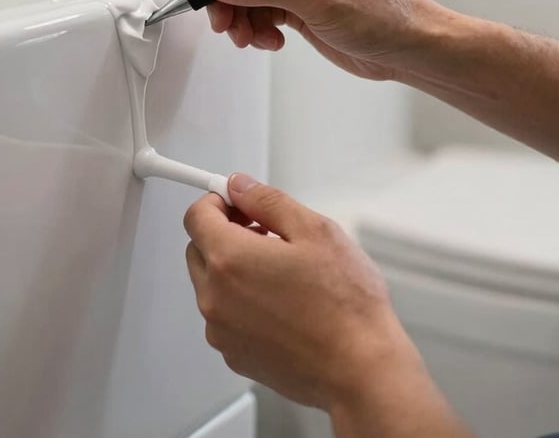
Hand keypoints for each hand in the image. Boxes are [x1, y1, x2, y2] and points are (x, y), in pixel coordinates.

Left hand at [183, 174, 409, 410]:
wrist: (361, 371)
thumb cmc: (345, 307)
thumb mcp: (314, 230)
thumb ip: (267, 201)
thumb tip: (239, 186)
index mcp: (230, 260)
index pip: (196, 216)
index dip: (217, 201)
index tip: (238, 201)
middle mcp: (215, 298)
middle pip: (199, 248)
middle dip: (225, 233)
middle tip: (265, 232)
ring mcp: (222, 331)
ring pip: (211, 283)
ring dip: (234, 268)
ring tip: (281, 270)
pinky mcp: (235, 355)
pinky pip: (224, 315)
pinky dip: (241, 302)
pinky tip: (282, 302)